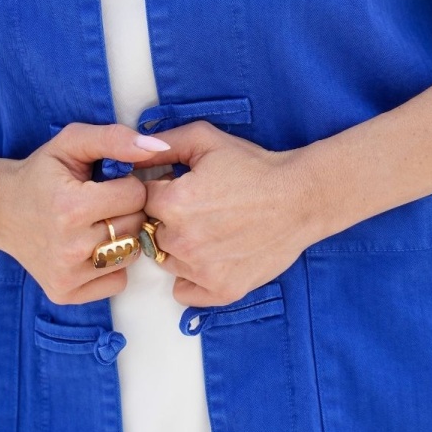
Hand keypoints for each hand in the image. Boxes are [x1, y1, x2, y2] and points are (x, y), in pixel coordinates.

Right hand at [0, 123, 170, 304]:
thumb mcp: (71, 142)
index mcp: (72, 207)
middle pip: (136, 225)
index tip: (104, 185)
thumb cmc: (40, 174)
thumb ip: (114, 138)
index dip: (125, 185)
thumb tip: (156, 148)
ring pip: (131, 254)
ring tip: (95, 226)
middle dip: (125, 211)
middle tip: (99, 205)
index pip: (137, 196)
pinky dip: (112, 266)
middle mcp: (70, 246)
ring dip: (121, 238)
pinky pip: (118, 282)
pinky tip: (89, 249)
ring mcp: (68, 275)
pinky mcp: (66, 293)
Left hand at [136, 121, 312, 306]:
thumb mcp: (206, 139)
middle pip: (150, 232)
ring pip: (166, 262)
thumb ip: (163, 143)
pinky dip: (191, 278)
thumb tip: (130, 152)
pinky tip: (210, 257)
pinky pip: (184, 292)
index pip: (141, 200)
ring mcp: (201, 270)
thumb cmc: (255, 167)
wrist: (301, 198)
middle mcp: (181, 240)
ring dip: (179, 249)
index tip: (181, 188)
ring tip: (211, 230)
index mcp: (172, 203)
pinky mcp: (221, 291)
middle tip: (200, 210)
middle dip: (166, 220)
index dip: (160, 191)